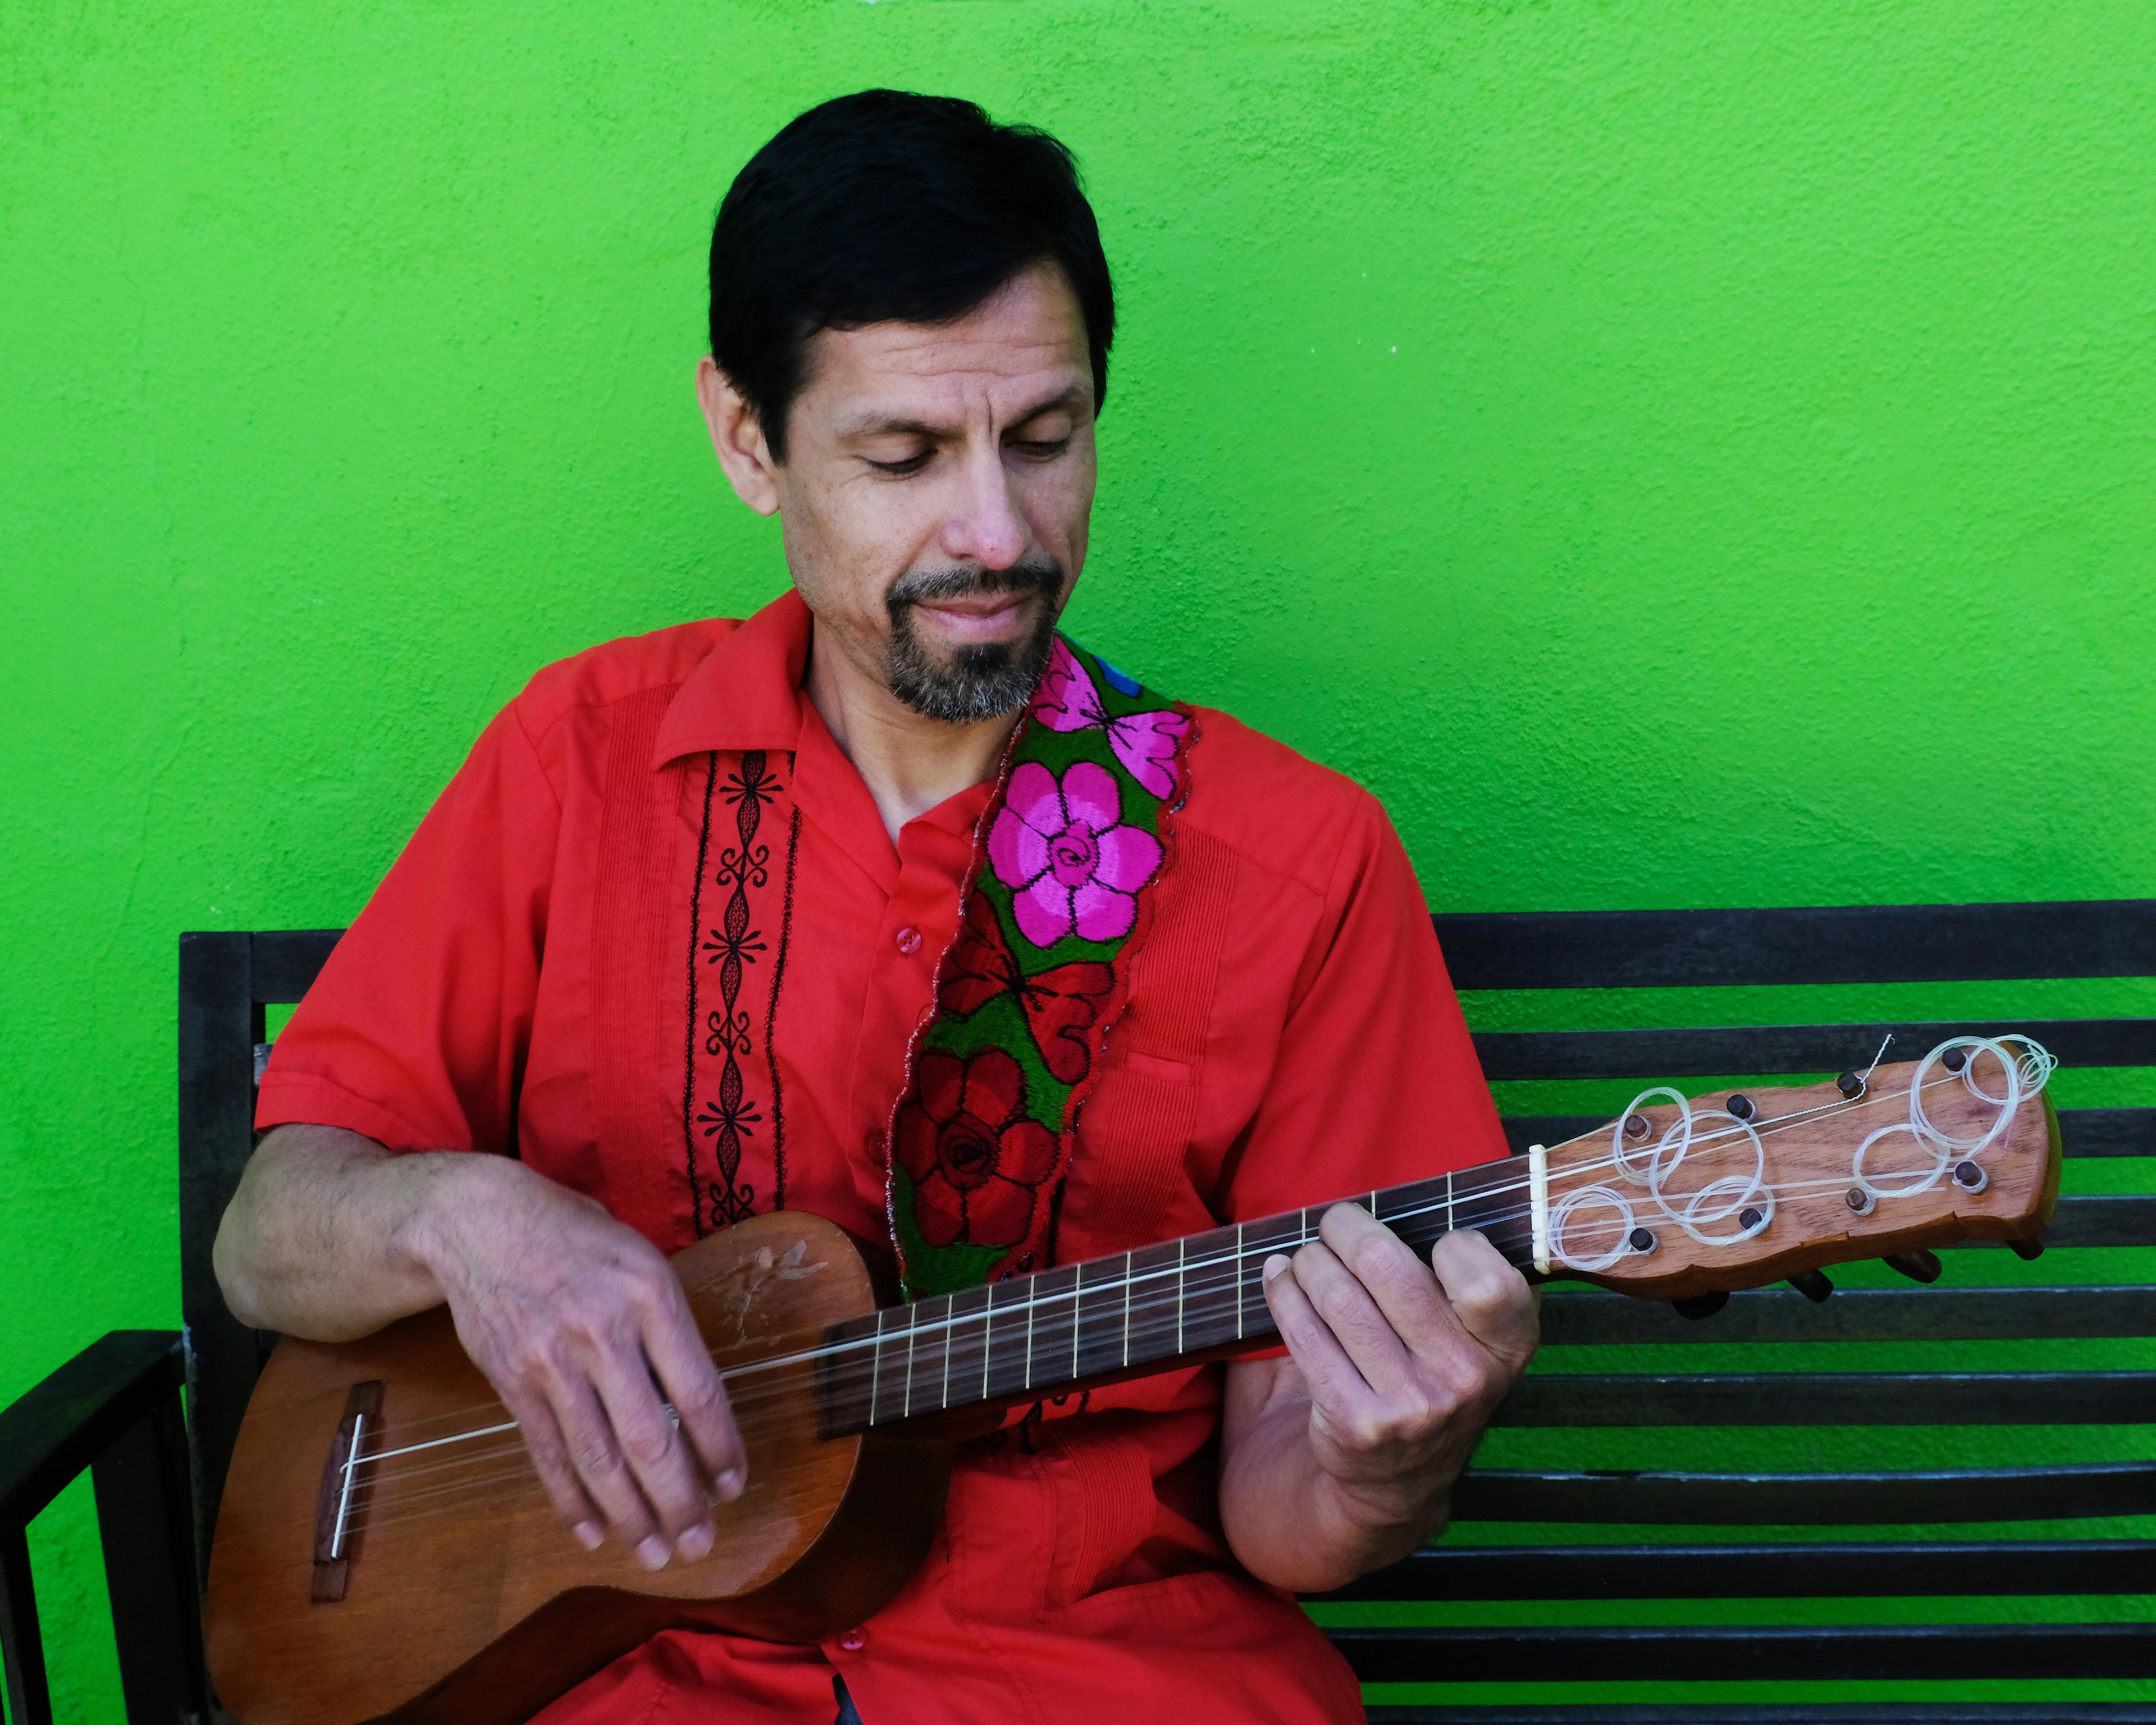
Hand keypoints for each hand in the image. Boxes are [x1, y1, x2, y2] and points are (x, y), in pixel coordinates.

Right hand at [413, 1158, 746, 1568]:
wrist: (478, 1220)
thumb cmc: (575, 1236)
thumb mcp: (639, 1258)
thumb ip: (667, 1325)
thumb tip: (697, 1403)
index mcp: (650, 1294)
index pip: (698, 1390)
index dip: (720, 1447)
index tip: (734, 1484)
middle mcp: (603, 1332)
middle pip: (650, 1438)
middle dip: (679, 1501)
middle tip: (700, 1543)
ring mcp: (553, 1361)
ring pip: (598, 1458)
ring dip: (629, 1515)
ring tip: (655, 1553)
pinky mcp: (513, 1381)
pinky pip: (548, 1452)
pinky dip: (571, 1498)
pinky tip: (593, 1531)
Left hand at [1254, 1203, 1536, 1557]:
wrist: (1397, 1481)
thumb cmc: (1432, 1375)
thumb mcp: (1477, 1339)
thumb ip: (1467, 1280)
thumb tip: (1413, 1203)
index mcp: (1508, 1349)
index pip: (1485, 1275)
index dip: (1452, 1245)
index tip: (1428, 1243)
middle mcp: (1467, 1380)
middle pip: (1388, 1266)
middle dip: (1349, 1230)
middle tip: (1335, 1223)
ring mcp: (1411, 1406)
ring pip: (1338, 1295)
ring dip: (1310, 1261)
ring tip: (1305, 1255)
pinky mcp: (1356, 1421)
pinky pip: (1304, 1334)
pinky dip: (1283, 1293)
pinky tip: (1278, 1277)